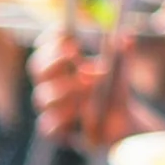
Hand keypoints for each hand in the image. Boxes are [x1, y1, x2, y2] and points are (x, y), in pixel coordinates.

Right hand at [28, 31, 138, 147]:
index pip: (45, 47)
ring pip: (44, 97)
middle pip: (37, 69)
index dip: (51, 38)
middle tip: (75, 53)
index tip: (68, 32)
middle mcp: (49, 85)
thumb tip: (126, 37)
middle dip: (55, 59)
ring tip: (91, 86)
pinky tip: (84, 113)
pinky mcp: (54, 132)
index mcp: (59, 65)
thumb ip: (122, 54)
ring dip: (67, 89)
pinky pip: (49, 126)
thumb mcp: (121, 71)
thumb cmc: (113, 92)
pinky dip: (66, 118)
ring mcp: (49, 108)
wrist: (119, 124)